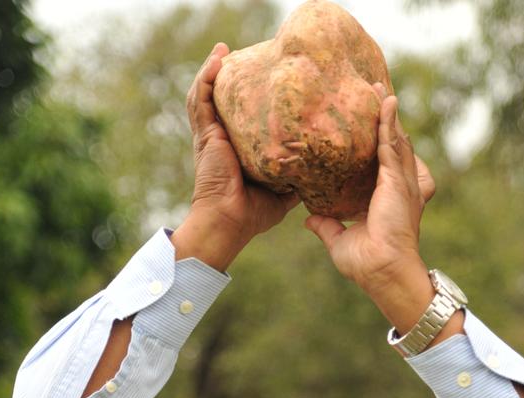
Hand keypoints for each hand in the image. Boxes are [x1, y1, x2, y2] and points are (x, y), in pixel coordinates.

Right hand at [172, 43, 299, 268]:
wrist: (231, 221)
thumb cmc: (253, 213)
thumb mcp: (283, 193)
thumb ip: (296, 178)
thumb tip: (321, 170)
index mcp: (237, 150)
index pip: (240, 118)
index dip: (247, 100)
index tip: (261, 81)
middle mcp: (222, 139)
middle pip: (223, 101)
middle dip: (230, 79)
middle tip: (243, 57)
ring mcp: (212, 135)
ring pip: (207, 95)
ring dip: (214, 70)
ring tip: (224, 51)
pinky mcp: (206, 134)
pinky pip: (202, 100)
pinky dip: (206, 77)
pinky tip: (217, 60)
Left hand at [305, 87, 434, 304]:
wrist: (383, 272)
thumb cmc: (366, 264)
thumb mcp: (339, 240)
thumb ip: (326, 226)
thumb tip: (308, 219)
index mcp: (383, 199)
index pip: (378, 164)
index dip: (374, 143)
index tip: (364, 124)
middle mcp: (396, 187)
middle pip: (390, 145)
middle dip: (384, 120)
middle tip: (374, 94)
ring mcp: (399, 183)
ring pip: (393, 139)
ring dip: (387, 114)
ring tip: (381, 90)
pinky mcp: (396, 181)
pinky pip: (391, 144)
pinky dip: (388, 122)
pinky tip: (386, 102)